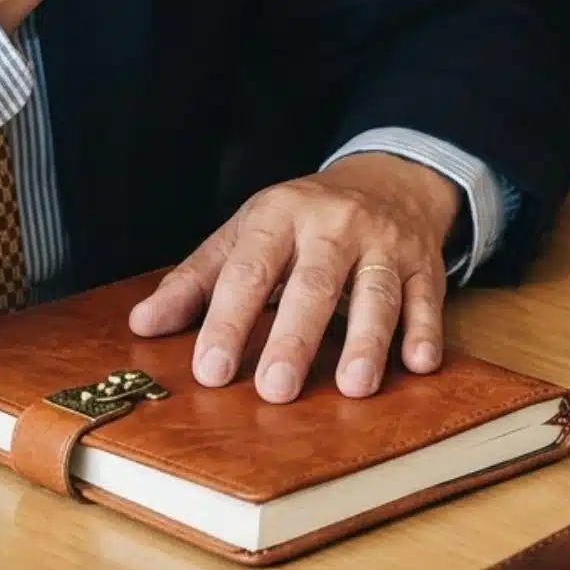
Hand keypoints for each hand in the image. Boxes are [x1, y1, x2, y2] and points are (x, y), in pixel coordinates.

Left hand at [127, 154, 462, 402]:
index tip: (211, 370)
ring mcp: (384, 243)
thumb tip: (142, 325)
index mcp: (279, 216)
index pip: (249, 270)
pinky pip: (427, 297)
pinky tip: (418, 364)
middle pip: (314, 283)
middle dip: (295, 338)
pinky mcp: (423, 263)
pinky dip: (425, 331)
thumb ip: (196, 280)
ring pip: (377, 293)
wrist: (387, 179)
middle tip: (276, 390)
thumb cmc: (302, 220)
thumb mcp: (245, 234)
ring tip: (353, 387)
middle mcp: (334, 225)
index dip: (228, 321)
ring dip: (367, 340)